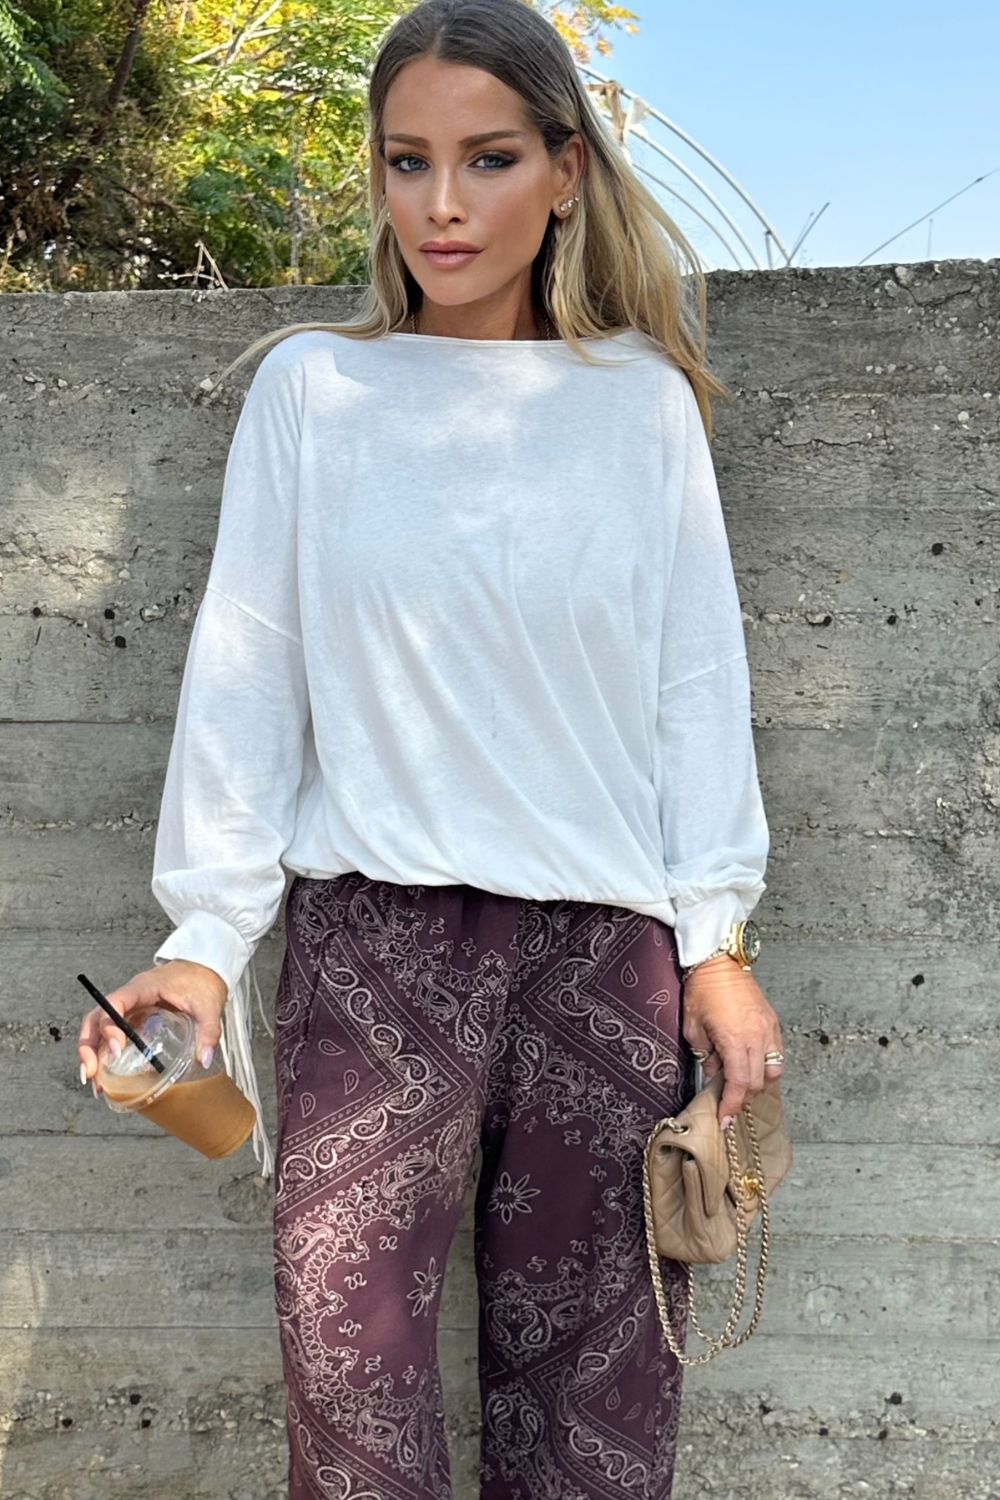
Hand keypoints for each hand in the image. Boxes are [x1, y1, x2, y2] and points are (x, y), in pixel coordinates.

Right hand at [78, 959, 228, 1095]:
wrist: (205, 970)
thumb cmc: (202, 980)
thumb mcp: (209, 1006)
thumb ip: (208, 1031)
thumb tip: (203, 1058)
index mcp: (143, 988)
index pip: (115, 1003)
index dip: (109, 1026)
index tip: (116, 1049)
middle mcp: (130, 997)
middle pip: (96, 1018)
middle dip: (89, 1046)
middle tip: (91, 1073)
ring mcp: (130, 1008)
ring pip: (98, 1027)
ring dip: (92, 1053)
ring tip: (94, 1081)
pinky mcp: (135, 1018)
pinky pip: (112, 1034)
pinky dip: (105, 1053)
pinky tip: (107, 1075)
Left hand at [682, 956, 784, 1127]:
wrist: (719, 963)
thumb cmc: (702, 992)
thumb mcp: (694, 1029)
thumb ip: (707, 1056)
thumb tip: (715, 1074)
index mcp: (735, 1041)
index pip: (738, 1085)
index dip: (731, 1106)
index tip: (724, 1120)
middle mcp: (757, 1037)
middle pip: (757, 1083)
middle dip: (743, 1097)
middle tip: (728, 1102)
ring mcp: (768, 1030)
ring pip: (774, 1071)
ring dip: (759, 1083)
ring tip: (742, 1084)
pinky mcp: (773, 1023)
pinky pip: (777, 1053)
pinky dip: (768, 1065)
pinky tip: (753, 1065)